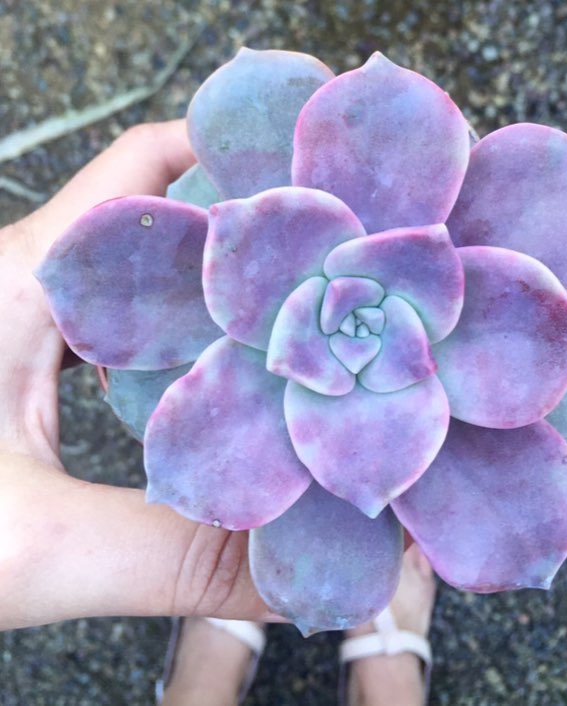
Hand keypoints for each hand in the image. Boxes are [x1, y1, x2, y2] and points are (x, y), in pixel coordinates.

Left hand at [0, 122, 279, 628]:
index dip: (234, 154)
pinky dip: (183, 353)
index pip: (147, 168)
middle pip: (164, 224)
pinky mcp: (28, 373)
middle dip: (253, 236)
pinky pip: (127, 340)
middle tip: (334, 268)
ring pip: (148, 285)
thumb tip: (299, 571)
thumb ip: (170, 559)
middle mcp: (33, 285)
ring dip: (221, 303)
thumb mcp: (21, 543)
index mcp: (23, 278)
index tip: (314, 178)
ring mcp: (30, 326)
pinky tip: (227, 390)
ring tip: (302, 327)